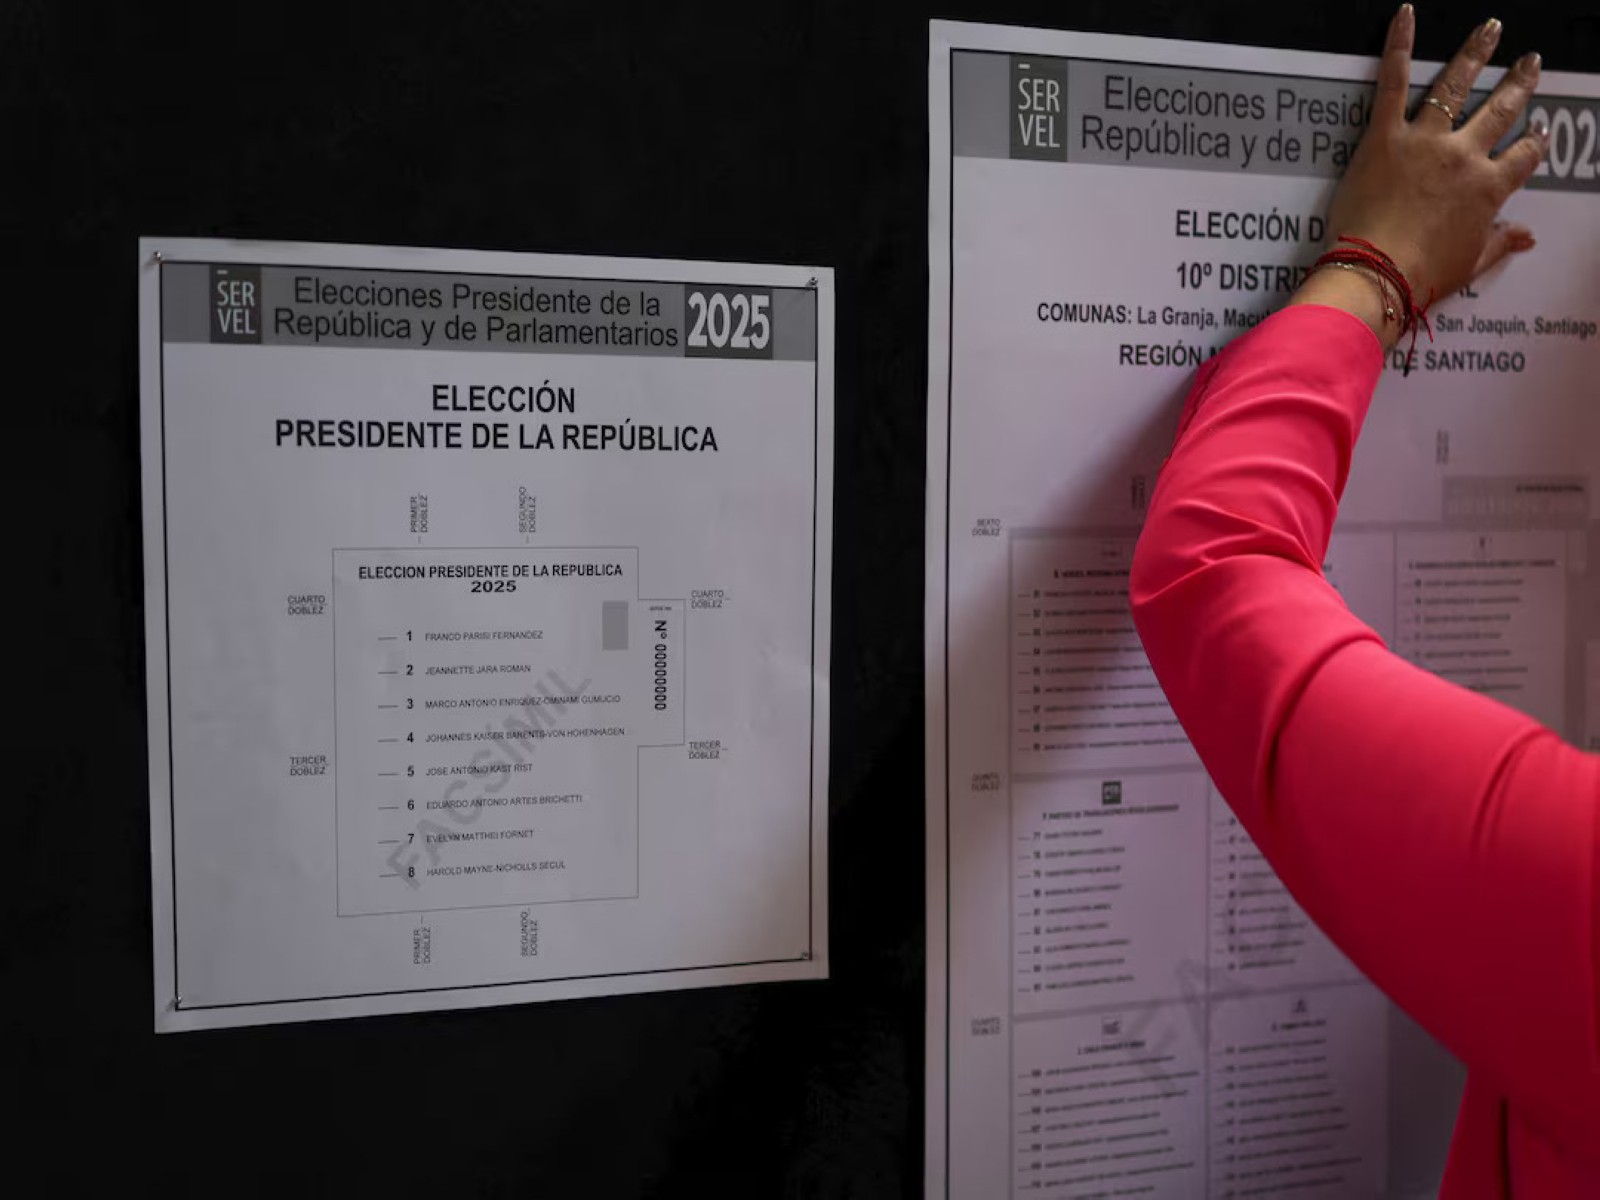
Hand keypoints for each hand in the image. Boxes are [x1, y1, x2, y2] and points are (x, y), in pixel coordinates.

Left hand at [1325, 6, 1547, 302]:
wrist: (1377, 273)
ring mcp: (1425, 142)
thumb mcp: (1471, 263)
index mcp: (1489, 190)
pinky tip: (1405, 14)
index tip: (1541, 128)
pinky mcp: (1384, 136)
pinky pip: (1391, 83)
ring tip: (1491, 29)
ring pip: (1456, 86)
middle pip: (1499, 111)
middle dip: (1518, 85)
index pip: (1523, 156)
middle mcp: (1464, 157)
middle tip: (1529, 62)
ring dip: (1476, 53)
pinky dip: (1397, 46)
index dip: (1535, 141)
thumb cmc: (1422, 276)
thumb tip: (1527, 237)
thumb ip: (1499, 244)